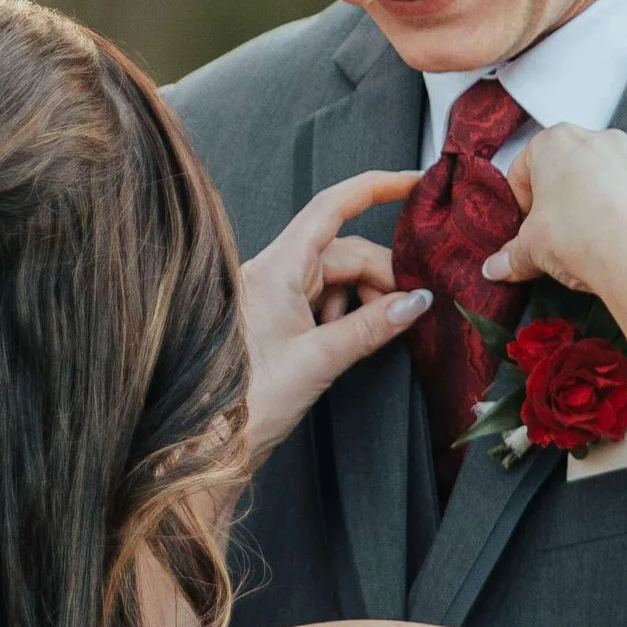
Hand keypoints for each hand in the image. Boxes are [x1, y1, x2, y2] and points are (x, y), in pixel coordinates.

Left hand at [241, 170, 430, 461]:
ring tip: (379, 334)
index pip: (331, 207)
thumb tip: (417, 301)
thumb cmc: (248, 403)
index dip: (374, 187)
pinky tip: (353, 341)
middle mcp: (273, 272)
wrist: (208, 445)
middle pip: (344, 251)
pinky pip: (324, 299)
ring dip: (366, 298)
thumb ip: (371, 326)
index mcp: (276, 268)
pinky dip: (348, 314)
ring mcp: (274, 294)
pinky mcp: (277, 317)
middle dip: (382, 274)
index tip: (414, 181)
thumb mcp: (320, 360)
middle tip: (412, 308)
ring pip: (338, 277)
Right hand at [485, 125, 626, 305]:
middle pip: (570, 170)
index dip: (521, 202)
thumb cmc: (583, 239)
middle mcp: (601, 142)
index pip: (525, 168)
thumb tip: (496, 267)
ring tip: (593, 245)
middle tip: (556, 236)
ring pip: (609, 182)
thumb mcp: (533, 250)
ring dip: (599, 207)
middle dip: (562, 201)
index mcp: (558, 143)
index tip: (526, 227)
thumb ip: (512, 256)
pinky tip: (626, 248)